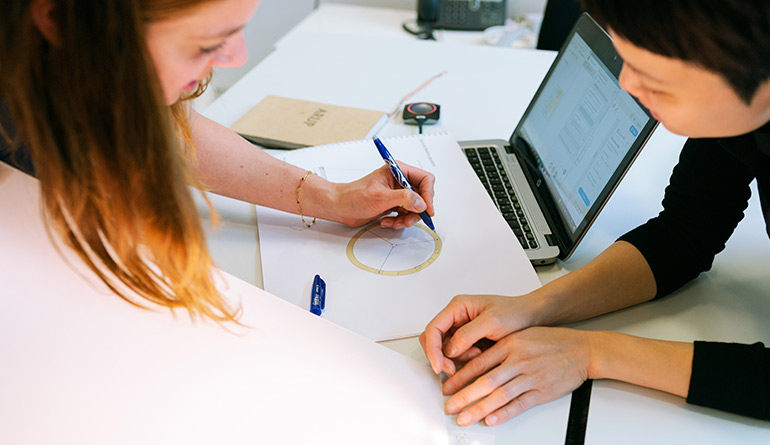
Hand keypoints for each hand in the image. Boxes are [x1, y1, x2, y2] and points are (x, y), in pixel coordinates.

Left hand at [332, 161, 434, 227]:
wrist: (339, 207)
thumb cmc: (353, 196)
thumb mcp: (381, 197)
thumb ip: (404, 199)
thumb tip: (421, 203)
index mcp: (398, 171)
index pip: (425, 179)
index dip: (428, 195)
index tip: (427, 210)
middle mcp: (399, 181)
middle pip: (422, 195)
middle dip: (417, 210)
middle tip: (409, 220)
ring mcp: (396, 193)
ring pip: (414, 207)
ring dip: (407, 218)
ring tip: (396, 223)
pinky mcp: (392, 204)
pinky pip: (405, 214)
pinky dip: (399, 221)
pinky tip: (388, 222)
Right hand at [419, 293, 540, 375]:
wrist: (531, 317)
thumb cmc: (515, 313)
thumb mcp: (492, 321)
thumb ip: (468, 334)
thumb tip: (449, 349)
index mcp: (458, 307)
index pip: (433, 328)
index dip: (432, 349)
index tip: (439, 366)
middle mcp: (456, 317)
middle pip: (433, 340)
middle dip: (440, 357)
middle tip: (452, 370)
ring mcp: (461, 329)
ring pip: (444, 349)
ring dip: (455, 359)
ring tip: (477, 355)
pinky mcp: (468, 341)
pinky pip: (457, 354)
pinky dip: (464, 360)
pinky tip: (480, 356)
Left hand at [443, 327, 590, 425]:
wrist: (582, 349)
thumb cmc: (551, 341)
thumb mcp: (521, 335)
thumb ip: (499, 348)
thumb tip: (473, 360)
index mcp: (510, 345)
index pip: (478, 363)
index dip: (460, 377)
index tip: (447, 386)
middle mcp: (518, 361)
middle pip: (485, 382)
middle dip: (463, 396)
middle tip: (449, 406)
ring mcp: (530, 377)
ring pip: (499, 396)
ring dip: (479, 409)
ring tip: (464, 417)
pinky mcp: (542, 392)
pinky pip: (519, 405)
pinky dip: (503, 414)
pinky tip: (491, 420)